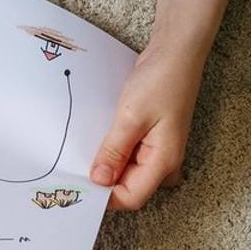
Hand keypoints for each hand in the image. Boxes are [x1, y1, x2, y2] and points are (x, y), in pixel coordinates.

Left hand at [90, 44, 202, 210]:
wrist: (176, 52)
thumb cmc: (160, 80)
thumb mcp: (130, 116)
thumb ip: (115, 151)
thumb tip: (99, 181)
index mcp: (164, 161)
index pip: (132, 197)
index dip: (106, 197)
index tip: (79, 186)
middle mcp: (164, 161)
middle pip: (129, 187)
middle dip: (103, 181)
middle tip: (74, 168)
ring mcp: (158, 150)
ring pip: (127, 172)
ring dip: (106, 164)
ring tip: (83, 151)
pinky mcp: (151, 139)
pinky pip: (129, 155)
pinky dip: (113, 151)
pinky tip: (97, 139)